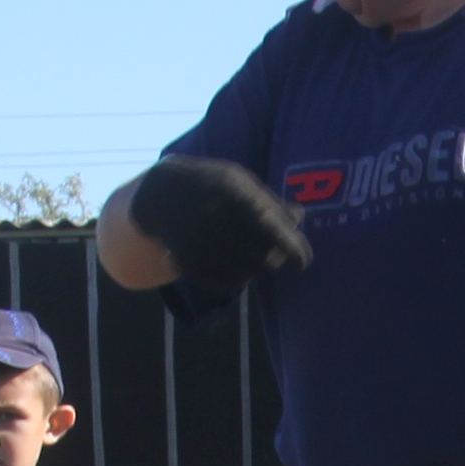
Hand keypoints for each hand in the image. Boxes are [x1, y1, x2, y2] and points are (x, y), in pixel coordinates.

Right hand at [122, 156, 310, 302]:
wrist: (162, 194)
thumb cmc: (213, 186)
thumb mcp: (241, 182)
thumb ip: (270, 202)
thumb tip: (300, 217)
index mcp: (235, 196)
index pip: (274, 231)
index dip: (294, 250)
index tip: (302, 263)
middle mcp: (216, 222)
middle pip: (264, 258)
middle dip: (274, 257)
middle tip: (273, 250)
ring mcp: (200, 245)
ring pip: (246, 274)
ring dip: (254, 267)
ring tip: (247, 251)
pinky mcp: (188, 263)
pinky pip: (224, 283)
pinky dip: (234, 277)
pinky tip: (231, 261)